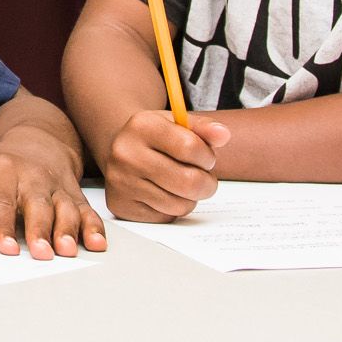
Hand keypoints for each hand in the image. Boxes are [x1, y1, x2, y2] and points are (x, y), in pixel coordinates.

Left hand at [0, 126, 103, 256]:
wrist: (36, 140)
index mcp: (1, 173)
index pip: (2, 202)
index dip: (3, 225)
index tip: (6, 248)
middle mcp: (32, 179)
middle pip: (37, 205)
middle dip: (40, 229)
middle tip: (42, 253)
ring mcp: (56, 187)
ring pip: (65, 208)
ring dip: (68, 230)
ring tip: (67, 251)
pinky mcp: (75, 196)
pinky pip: (87, 212)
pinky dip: (93, 227)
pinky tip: (95, 244)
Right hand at [99, 109, 228, 222]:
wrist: (119, 151)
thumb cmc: (155, 138)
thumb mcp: (177, 124)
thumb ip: (203, 128)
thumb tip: (222, 134)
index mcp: (142, 125)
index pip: (190, 147)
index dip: (207, 157)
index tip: (205, 158)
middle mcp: (126, 153)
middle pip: (189, 182)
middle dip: (207, 183)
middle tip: (203, 177)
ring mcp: (121, 182)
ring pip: (180, 205)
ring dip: (190, 198)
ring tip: (181, 184)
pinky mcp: (122, 205)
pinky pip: (166, 217)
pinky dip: (172, 209)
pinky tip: (163, 193)